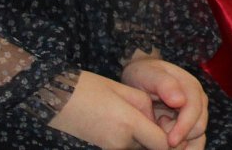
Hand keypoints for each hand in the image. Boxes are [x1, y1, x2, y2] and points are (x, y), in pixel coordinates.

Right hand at [49, 70, 171, 148]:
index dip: (174, 140)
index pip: (163, 144)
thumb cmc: (88, 88)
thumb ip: (146, 106)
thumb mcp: (123, 90)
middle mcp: (120, 143)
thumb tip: (158, 122)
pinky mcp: (102, 149)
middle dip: (160, 137)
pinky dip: (132, 139)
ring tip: (137, 116)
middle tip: (162, 119)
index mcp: (129, 124)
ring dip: (145, 138)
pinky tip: (125, 122)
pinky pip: (125, 146)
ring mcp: (109, 149)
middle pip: (151, 147)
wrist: (53, 99)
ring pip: (139, 147)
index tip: (178, 128)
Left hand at [121, 58, 206, 149]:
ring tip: (161, 138)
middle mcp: (198, 102)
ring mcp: (195, 115)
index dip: (184, 127)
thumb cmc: (144, 74)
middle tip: (157, 131)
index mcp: (191, 87)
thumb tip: (180, 101)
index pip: (194, 111)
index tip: (170, 141)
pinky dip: (184, 148)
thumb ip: (164, 84)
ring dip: (182, 144)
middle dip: (179, 136)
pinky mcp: (188, 126)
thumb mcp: (149, 74)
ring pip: (198, 138)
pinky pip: (193, 143)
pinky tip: (168, 148)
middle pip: (198, 127)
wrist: (141, 77)